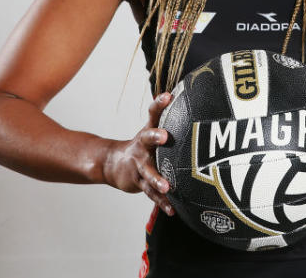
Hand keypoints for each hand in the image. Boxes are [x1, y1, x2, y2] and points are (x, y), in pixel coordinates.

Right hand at [104, 91, 175, 215]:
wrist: (111, 164)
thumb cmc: (142, 146)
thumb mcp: (151, 132)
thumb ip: (168, 121)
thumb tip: (194, 104)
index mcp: (147, 132)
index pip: (153, 114)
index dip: (159, 104)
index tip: (168, 95)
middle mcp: (142, 147)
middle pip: (147, 139)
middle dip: (155, 137)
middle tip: (164, 136)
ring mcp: (138, 165)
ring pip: (148, 172)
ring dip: (157, 179)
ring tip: (167, 186)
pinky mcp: (138, 182)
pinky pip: (151, 193)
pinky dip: (162, 202)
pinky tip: (172, 210)